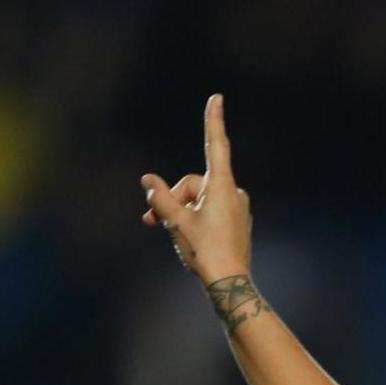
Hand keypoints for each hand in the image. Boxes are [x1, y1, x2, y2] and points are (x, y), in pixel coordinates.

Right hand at [140, 95, 255, 296]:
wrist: (230, 285)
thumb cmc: (205, 252)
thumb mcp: (175, 222)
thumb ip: (160, 198)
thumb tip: (148, 180)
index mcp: (222, 186)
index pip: (215, 145)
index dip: (213, 121)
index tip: (217, 98)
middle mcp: (234, 193)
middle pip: (193, 184)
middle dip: (173, 199)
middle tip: (152, 221)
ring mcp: (237, 209)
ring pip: (199, 200)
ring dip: (180, 212)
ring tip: (169, 234)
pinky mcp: (236, 223)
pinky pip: (209, 212)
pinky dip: (193, 220)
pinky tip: (188, 241)